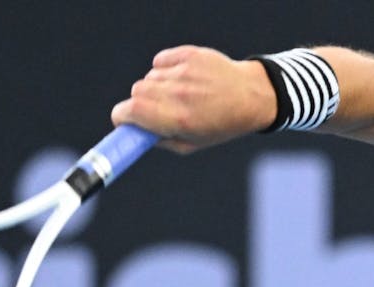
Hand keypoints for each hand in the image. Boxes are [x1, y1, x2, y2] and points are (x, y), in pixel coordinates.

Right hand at [111, 46, 276, 153]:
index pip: (131, 111)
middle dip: (139, 103)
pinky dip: (164, 69)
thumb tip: (134, 132)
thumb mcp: (192, 144)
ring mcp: (185, 72)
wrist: (251, 96)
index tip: (123, 120)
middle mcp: (181, 94)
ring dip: (155, 87)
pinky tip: (180, 78)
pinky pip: (160, 61)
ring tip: (177, 94)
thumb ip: (160, 140)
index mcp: (180, 119)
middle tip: (155, 109)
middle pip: (136, 91)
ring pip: (149, 77)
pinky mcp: (190, 55)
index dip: (122, 116)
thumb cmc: (220, 125)